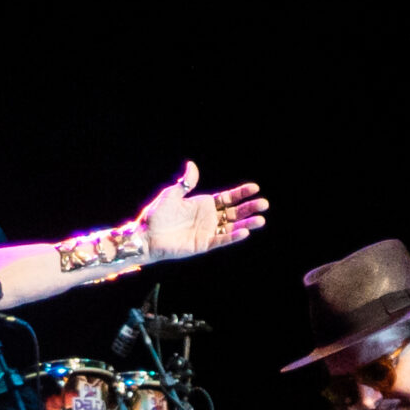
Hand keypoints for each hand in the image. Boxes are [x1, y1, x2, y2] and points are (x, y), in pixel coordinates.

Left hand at [137, 161, 267, 259]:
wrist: (146, 235)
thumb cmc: (157, 215)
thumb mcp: (172, 194)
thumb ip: (186, 183)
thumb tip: (192, 165)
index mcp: (203, 204)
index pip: (228, 198)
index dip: (241, 193)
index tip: (255, 188)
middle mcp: (208, 218)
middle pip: (234, 212)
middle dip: (249, 208)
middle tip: (264, 204)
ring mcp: (207, 232)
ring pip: (231, 227)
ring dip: (246, 223)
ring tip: (261, 220)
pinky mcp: (202, 244)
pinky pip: (220, 240)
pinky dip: (232, 237)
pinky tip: (244, 232)